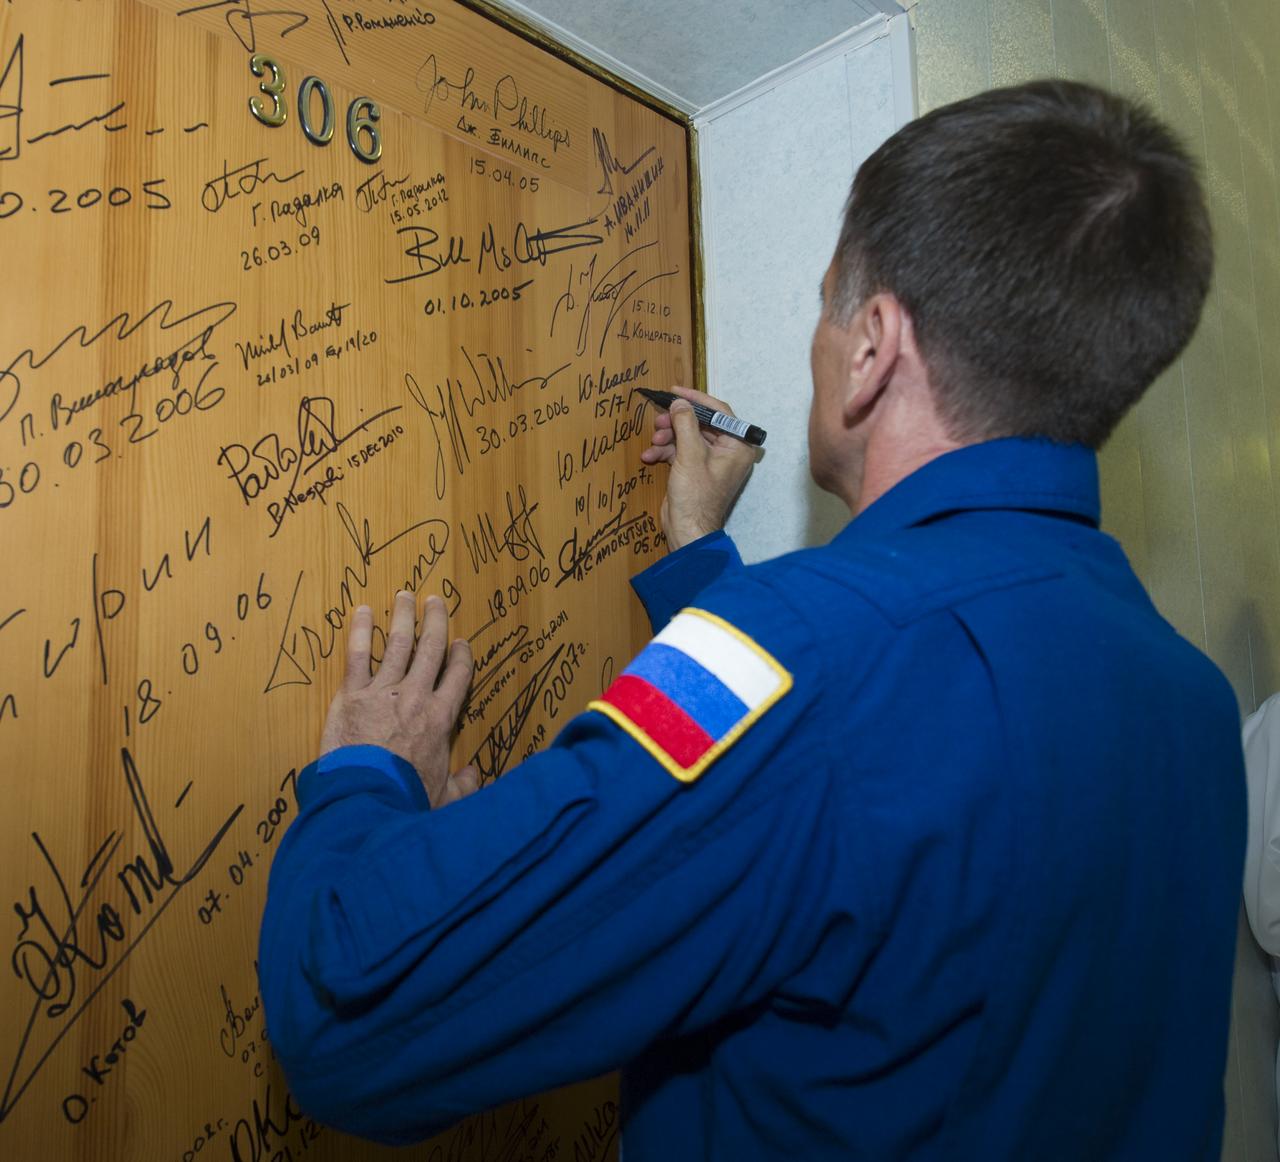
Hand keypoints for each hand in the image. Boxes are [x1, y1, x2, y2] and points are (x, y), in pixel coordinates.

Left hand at [320, 591, 478, 807]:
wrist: (367, 797)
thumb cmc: (407, 799)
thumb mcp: (445, 798)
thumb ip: (463, 785)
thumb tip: (474, 776)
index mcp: (442, 718)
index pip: (459, 676)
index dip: (461, 656)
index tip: (460, 642)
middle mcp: (417, 696)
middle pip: (431, 649)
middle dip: (435, 621)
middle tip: (435, 601)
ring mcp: (384, 691)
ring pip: (399, 644)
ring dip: (403, 617)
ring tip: (405, 596)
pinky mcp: (353, 694)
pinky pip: (359, 655)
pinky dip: (362, 631)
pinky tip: (363, 612)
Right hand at [639, 384, 760, 549]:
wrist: (687, 530)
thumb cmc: (696, 496)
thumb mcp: (690, 455)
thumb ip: (685, 424)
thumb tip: (679, 402)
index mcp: (737, 446)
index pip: (719, 412)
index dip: (696, 399)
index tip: (675, 391)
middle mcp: (728, 451)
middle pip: (700, 424)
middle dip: (676, 422)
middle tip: (659, 420)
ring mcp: (710, 461)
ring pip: (687, 436)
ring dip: (668, 437)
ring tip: (653, 442)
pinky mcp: (695, 470)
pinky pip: (680, 451)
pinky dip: (665, 452)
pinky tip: (649, 457)